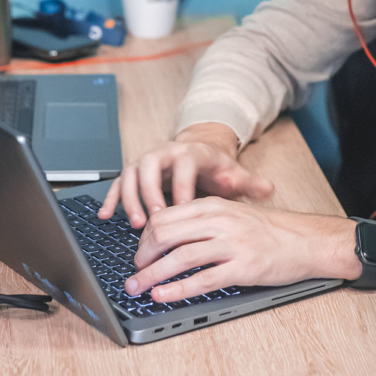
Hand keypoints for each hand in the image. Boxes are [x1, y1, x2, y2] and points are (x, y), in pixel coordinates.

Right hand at [98, 123, 274, 226]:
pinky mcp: (135, 172)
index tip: (182, 210)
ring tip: (135, 224)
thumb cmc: (216, 168)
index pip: (184, 167)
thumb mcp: (234, 173)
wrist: (200, 151)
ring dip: (131, 198)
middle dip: (150, 192)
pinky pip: (118, 182)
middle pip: (151, 166)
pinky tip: (106, 215)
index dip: (181, 188)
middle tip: (152, 220)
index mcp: (190, 153)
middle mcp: (165, 152)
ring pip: (132, 173)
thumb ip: (249, 183)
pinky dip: (112, 197)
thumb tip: (269, 188)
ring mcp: (147, 161)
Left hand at [124, 196, 362, 301]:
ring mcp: (231, 244)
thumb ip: (202, 219)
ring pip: (179, 257)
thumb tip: (166, 232)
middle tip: (134, 272)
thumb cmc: (267, 229)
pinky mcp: (242, 267)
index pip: (166, 217)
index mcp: (213, 205)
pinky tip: (163, 295)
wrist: (303, 240)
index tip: (139, 253)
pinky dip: (177, 289)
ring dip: (152, 275)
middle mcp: (220, 221)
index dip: (145, 238)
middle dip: (142, 256)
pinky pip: (202, 280)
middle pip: (166, 234)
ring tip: (138, 287)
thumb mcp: (231, 213)